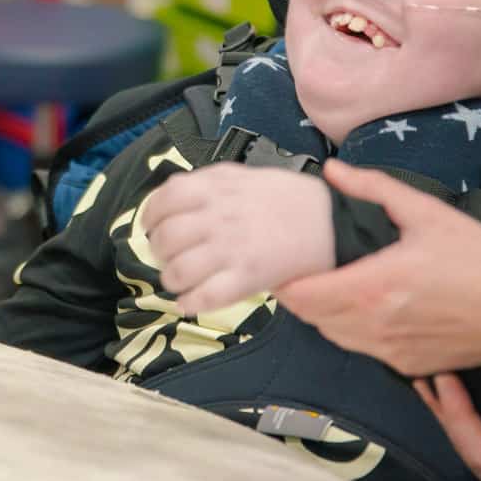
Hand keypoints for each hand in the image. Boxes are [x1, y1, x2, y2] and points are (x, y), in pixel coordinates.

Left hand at [144, 163, 333, 313]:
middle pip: (165, 239)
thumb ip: (206, 182)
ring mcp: (232, 249)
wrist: (330, 223)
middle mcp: (218, 217)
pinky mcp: (247, 278)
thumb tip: (172, 192)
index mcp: (215, 188)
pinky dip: (189, 304)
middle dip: (159, 251)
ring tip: (179, 280)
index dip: (150, 216)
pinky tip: (188, 303)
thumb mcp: (243, 176)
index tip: (151, 226)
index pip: (164, 200)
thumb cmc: (286, 199)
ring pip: (178, 271)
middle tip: (169, 256)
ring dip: (171, 279)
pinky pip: (204, 298)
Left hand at [274, 160, 480, 374]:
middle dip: (300, 294)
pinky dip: (352, 329)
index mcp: (373, 287)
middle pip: (310, 317)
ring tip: (330, 283)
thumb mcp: (428, 213)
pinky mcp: (406, 366)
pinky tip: (366, 305)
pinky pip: (362, 348)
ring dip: (323, 313)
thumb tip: (333, 172)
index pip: (302, 296)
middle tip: (304, 267)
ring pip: (333, 335)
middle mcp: (374, 326)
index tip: (284, 261)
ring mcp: (389, 351)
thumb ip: (374, 189)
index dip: (284, 281)